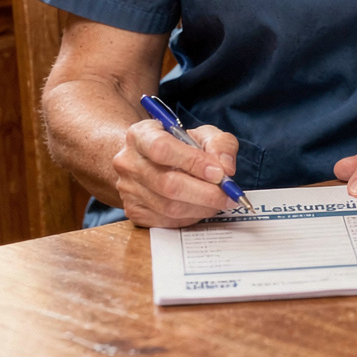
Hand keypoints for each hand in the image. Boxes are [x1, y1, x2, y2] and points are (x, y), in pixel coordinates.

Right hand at [111, 120, 239, 227]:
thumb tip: (226, 168)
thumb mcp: (201, 134)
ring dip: (201, 208)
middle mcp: (128, 162)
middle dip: (205, 193)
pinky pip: (167, 221)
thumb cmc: (178, 146)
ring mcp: (128, 189)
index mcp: (141, 135)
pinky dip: (191, 217)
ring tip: (219, 201)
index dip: (193, 162)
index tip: (219, 173)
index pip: (162, 148)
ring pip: (169, 207)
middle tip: (228, 195)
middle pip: (167, 184)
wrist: (147, 161)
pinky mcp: (134, 211)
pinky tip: (201, 208)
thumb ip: (219, 144)